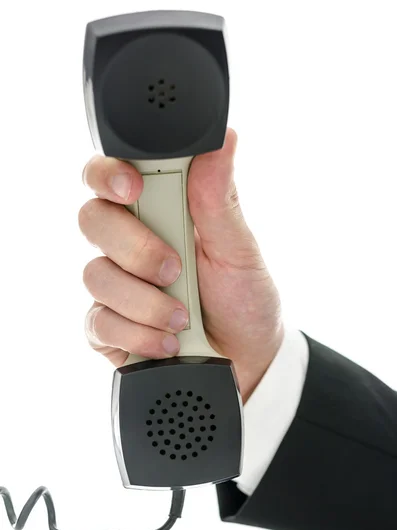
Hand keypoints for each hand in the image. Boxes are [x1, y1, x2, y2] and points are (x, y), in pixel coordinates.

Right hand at [79, 128, 283, 403]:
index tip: (133, 188)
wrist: (248, 359)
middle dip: (136, 248)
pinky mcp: (108, 327)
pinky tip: (167, 342)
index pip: (111, 176)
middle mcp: (129, 244)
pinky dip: (137, 333)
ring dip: (143, 300)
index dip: (109, 175)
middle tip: (175, 268)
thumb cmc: (244, 298)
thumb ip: (220, 199)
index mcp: (158, 212)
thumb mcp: (239, 249)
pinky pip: (98, 322)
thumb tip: (225, 138)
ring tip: (183, 318)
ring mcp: (116, 286)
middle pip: (93, 220)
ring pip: (95, 275)